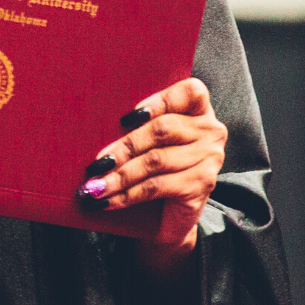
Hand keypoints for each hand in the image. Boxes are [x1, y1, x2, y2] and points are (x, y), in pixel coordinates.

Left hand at [77, 78, 226, 273]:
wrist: (170, 212)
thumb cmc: (152, 163)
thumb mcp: (147, 137)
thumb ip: (135, 123)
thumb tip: (93, 122)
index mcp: (198, 107)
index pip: (189, 92)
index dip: (158, 102)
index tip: (126, 117)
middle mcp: (211, 130)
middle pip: (162, 130)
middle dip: (124, 147)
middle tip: (95, 163)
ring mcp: (210, 159)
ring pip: (156, 161)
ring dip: (120, 176)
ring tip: (94, 186)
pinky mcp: (202, 186)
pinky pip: (157, 187)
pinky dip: (128, 194)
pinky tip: (108, 200)